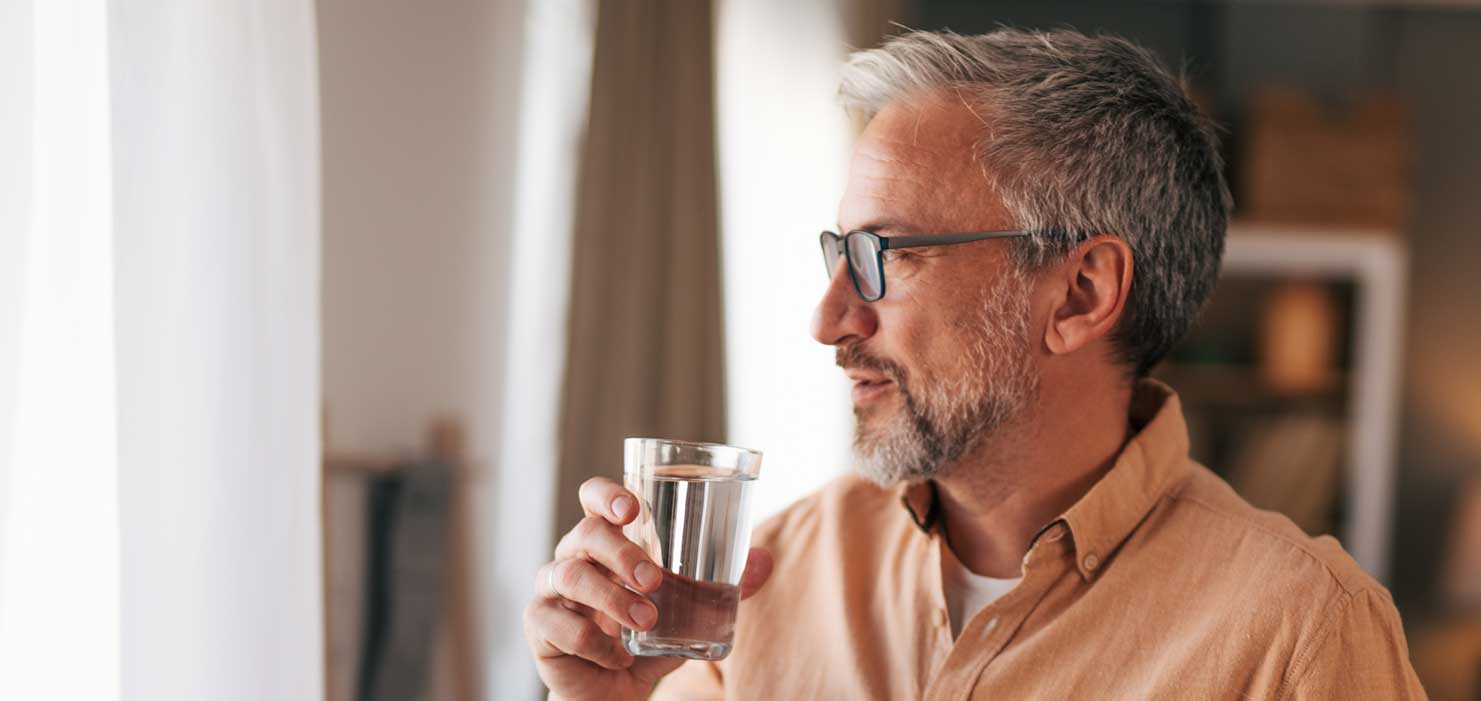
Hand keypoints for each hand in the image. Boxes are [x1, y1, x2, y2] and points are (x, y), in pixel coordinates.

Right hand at [524, 477, 773, 700]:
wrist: (614, 692)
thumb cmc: (647, 637)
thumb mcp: (688, 612)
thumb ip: (724, 588)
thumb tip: (765, 561)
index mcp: (606, 543)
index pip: (594, 500)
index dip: (606, 495)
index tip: (632, 508)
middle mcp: (574, 557)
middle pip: (584, 534)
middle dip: (621, 552)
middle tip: (655, 580)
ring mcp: (551, 590)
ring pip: (569, 575)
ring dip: (611, 597)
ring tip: (647, 619)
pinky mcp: (539, 625)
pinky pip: (557, 623)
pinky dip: (592, 641)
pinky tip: (617, 656)